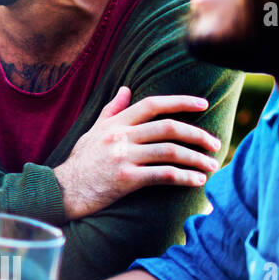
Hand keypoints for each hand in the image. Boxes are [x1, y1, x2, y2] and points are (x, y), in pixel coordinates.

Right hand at [53, 86, 221, 220]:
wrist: (63, 190)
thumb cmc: (80, 162)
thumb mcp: (92, 131)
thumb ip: (112, 110)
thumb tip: (126, 88)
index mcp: (115, 123)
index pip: (152, 104)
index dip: (180, 102)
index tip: (203, 105)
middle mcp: (119, 136)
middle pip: (168, 128)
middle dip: (197, 135)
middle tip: (215, 143)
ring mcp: (122, 157)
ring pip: (170, 151)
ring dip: (196, 158)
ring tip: (212, 165)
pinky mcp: (125, 179)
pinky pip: (163, 175)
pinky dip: (185, 177)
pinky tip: (197, 180)